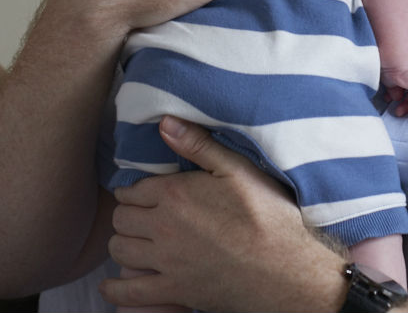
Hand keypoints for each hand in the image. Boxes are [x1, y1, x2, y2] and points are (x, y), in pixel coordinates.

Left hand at [100, 117, 348, 312]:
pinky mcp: (172, 291)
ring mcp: (166, 262)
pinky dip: (115, 289)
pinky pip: (127, 293)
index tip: (143, 188)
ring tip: (137, 237)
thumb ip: (198, 144)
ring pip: (119, 250)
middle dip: (127, 211)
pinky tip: (114, 283)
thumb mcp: (238, 168)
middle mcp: (163, 228)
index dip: (134, 187)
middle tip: (142, 210)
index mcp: (175, 195)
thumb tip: (164, 122)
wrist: (283, 266)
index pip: (132, 189)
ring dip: (123, 241)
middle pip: (121, 218)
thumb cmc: (267, 212)